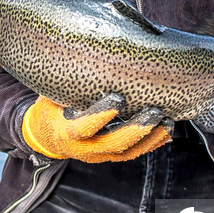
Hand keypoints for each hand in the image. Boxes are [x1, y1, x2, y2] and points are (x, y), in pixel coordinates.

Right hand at [22, 95, 172, 162]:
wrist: (46, 136)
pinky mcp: (109, 156)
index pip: (84, 127)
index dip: (101, 115)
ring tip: (167, 121)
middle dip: (136, 129)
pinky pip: (133, 153)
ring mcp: (98, 155)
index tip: (118, 98)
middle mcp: (83, 149)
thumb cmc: (51, 110)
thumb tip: (84, 56)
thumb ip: (68, 86)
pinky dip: (151, 144)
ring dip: (150, 138)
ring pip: (127, 152)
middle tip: (155, 112)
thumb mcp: (52, 97)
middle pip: (113, 144)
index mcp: (65, 132)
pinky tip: (166, 132)